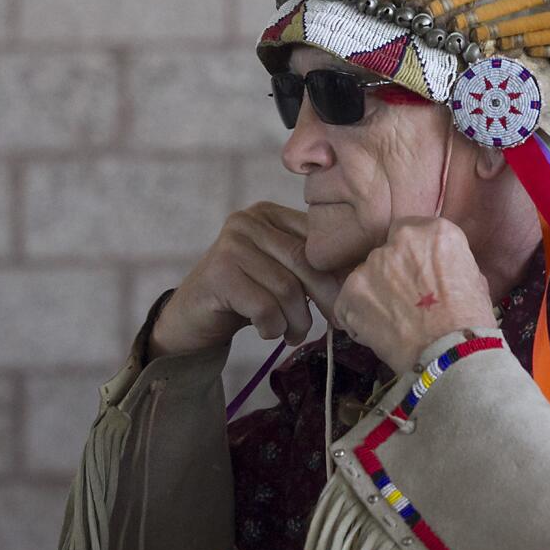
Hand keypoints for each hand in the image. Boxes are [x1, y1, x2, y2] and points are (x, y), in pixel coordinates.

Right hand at [148, 202, 341, 359]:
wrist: (190, 318)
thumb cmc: (246, 296)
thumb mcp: (281, 273)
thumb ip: (311, 266)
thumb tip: (360, 277)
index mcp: (270, 214)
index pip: (317, 239)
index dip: (340, 270)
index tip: (352, 297)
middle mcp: (249, 221)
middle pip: (305, 262)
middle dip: (327, 297)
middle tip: (337, 323)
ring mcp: (230, 245)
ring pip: (287, 288)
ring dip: (297, 321)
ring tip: (294, 334)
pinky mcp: (218, 275)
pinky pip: (265, 307)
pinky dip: (273, 328)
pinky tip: (268, 332)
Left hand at [333, 216, 495, 374]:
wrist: (451, 354)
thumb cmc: (470, 321)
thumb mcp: (473, 279)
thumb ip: (447, 263)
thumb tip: (435, 269)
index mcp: (435, 232)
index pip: (410, 231)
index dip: (412, 255)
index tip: (416, 274)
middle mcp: (400, 240)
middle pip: (387, 252)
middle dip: (392, 273)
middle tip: (404, 300)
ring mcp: (372, 265)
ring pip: (366, 276)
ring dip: (375, 293)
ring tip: (392, 321)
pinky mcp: (351, 292)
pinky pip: (348, 301)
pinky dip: (357, 316)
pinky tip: (378, 332)